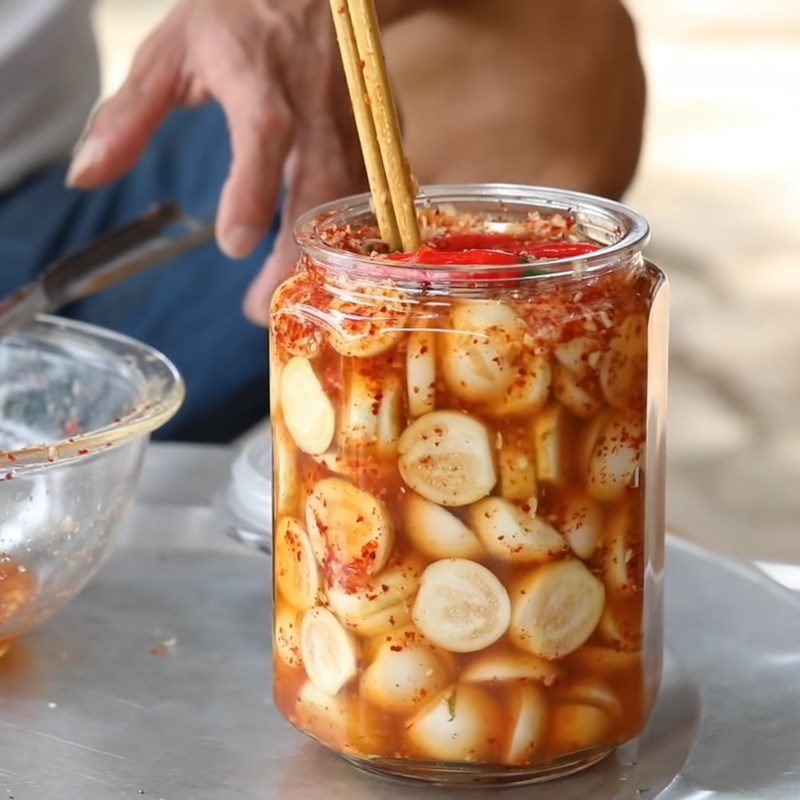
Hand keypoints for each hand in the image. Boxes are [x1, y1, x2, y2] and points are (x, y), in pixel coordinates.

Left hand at [67, 0, 365, 322]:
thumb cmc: (241, 16)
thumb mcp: (172, 52)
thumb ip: (130, 115)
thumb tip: (85, 176)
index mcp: (261, 78)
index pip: (265, 135)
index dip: (254, 190)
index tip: (235, 245)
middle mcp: (317, 106)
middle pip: (317, 191)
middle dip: (290, 257)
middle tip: (257, 307)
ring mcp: (359, 124)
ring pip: (352, 206)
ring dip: (322, 259)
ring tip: (285, 295)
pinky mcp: (382, 138)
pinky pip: (373, 197)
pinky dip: (353, 235)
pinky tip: (328, 262)